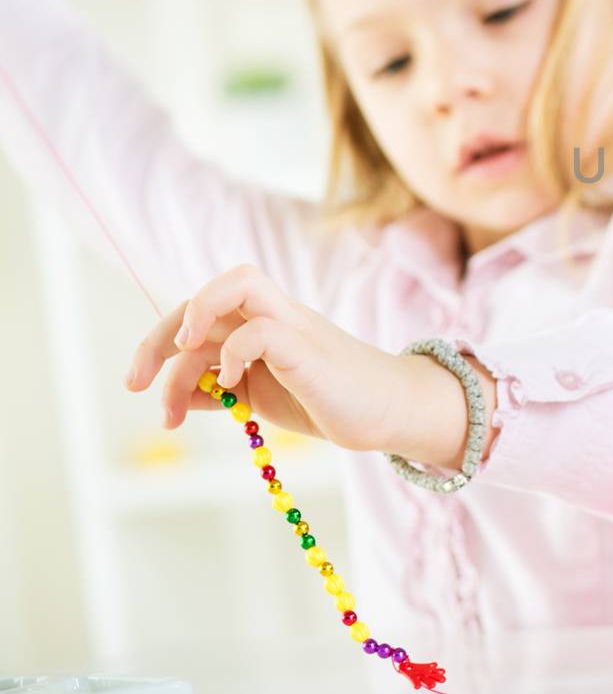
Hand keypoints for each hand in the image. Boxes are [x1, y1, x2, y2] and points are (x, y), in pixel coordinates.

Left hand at [124, 263, 480, 459]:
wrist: (391, 413)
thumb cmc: (332, 401)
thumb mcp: (263, 397)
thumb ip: (225, 389)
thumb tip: (182, 395)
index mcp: (263, 324)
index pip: (202, 309)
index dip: (161, 339)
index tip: (142, 387)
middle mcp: (276, 315)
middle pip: (209, 292)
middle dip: (159, 336)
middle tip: (136, 383)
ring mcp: (295, 325)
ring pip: (236, 284)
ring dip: (188, 328)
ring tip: (178, 384)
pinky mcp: (309, 348)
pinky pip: (261, 330)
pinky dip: (234, 354)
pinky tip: (232, 386)